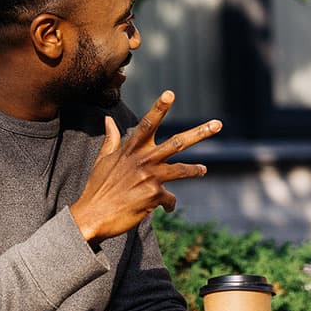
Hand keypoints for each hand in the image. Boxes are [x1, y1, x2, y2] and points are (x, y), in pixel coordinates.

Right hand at [70, 90, 220, 242]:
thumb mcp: (103, 160)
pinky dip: (169, 204)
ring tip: (204, 170)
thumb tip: (108, 119)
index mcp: (131, 150)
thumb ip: (111, 139)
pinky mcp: (153, 196)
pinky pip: (170, 199)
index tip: (170, 93)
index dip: (159, 108)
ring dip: (195, 170)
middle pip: (176, 143)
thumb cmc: (97, 188)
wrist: (92, 216)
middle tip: (218, 124)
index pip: (147, 124)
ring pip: (181, 169)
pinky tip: (167, 208)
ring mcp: (149, 178)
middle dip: (199, 133)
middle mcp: (142, 160)